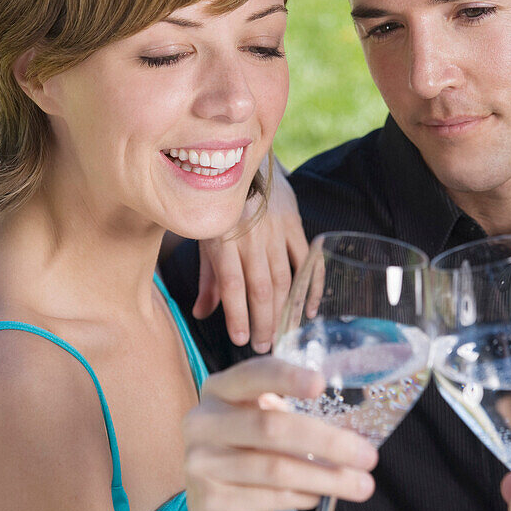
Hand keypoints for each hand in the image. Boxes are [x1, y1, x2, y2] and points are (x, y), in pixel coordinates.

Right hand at [183, 357, 377, 510]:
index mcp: (218, 391)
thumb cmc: (251, 461)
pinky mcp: (213, 503)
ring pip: (277, 469)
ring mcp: (201, 464)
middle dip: (327, 442)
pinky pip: (272, 498)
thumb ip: (295, 415)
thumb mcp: (263, 429)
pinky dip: (305, 496)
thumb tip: (360, 422)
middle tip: (368, 456)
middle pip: (271, 427)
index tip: (321, 384)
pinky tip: (321, 496)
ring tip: (362, 484)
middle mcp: (202, 422)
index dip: (287, 377)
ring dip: (327, 478)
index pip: (253, 375)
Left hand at [194, 158, 307, 351]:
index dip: (237, 314)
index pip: (232, 284)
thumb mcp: (206, 238)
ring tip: (282, 336)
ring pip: (284, 278)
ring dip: (284, 312)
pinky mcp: (294, 224)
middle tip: (265, 347)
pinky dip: (309, 287)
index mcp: (223, 239)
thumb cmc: (220, 209)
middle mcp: (250, 236)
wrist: (244, 163)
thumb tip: (201, 314)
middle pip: (260, 287)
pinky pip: (305, 261)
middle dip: (263, 322)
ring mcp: (275, 230)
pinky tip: (308, 310)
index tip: (240, 339)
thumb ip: (208, 278)